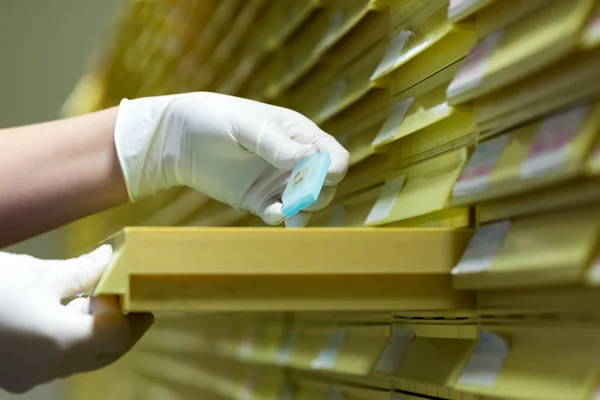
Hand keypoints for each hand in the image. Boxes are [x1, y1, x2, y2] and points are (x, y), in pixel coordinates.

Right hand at [0, 245, 152, 392]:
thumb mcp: (39, 273)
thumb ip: (83, 271)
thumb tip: (110, 257)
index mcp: (63, 343)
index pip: (119, 336)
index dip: (132, 313)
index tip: (137, 292)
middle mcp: (50, 368)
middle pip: (103, 353)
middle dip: (121, 328)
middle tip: (129, 302)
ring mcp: (28, 376)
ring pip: (79, 360)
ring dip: (93, 334)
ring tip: (96, 301)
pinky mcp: (11, 374)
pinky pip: (54, 362)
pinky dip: (68, 341)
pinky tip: (63, 314)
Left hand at [114, 92, 349, 226]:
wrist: (179, 138)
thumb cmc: (216, 119)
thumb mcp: (247, 127)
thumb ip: (278, 145)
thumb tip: (311, 160)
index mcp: (299, 135)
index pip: (333, 154)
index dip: (335, 167)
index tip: (325, 176)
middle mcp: (294, 160)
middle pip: (325, 184)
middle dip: (319, 192)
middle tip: (304, 197)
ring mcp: (277, 181)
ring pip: (305, 202)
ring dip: (304, 209)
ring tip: (292, 215)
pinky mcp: (258, 199)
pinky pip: (278, 213)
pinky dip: (280, 216)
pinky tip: (272, 214)